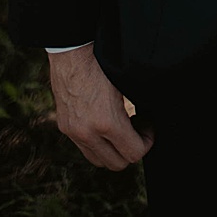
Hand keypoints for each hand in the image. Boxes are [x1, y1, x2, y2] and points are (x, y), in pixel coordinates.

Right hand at [47, 44, 151, 170]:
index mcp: (106, 122)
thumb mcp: (128, 84)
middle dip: (132, 149)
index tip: (150, 126)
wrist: (72, 52)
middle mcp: (87, 133)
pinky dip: (100, 144)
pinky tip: (107, 122)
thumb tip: (150, 120)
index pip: (133, 153)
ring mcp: (73, 132)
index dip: (147, 143)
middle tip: (139, 128)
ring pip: (99, 160)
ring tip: (124, 126)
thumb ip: (137, 106)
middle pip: (117, 164)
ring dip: (114, 150)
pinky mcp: (65, 127)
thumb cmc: (105, 63)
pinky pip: (85, 149)